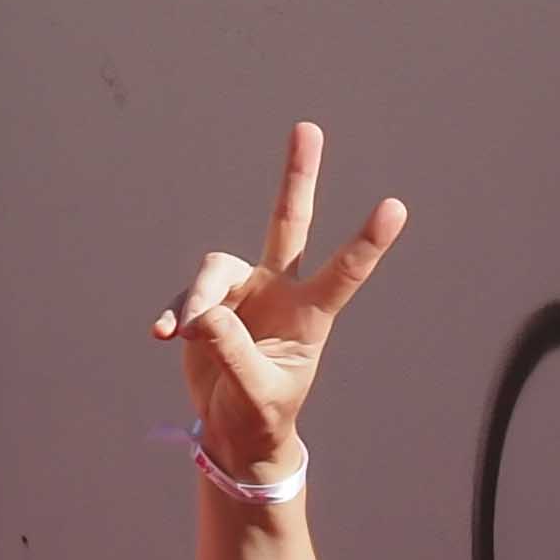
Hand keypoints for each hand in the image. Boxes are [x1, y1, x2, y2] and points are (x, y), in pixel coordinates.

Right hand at [152, 122, 407, 480]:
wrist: (234, 431)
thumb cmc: (261, 414)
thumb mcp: (256, 394)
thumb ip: (233, 355)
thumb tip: (203, 316)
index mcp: (310, 314)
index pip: (344, 272)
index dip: (368, 241)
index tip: (396, 207)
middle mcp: (280, 290)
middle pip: (288, 222)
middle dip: (297, 177)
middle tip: (308, 128)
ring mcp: (242, 292)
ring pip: (215, 270)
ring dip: (196, 300)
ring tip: (182, 337)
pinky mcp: (207, 302)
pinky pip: (185, 298)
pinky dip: (174, 315)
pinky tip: (162, 335)